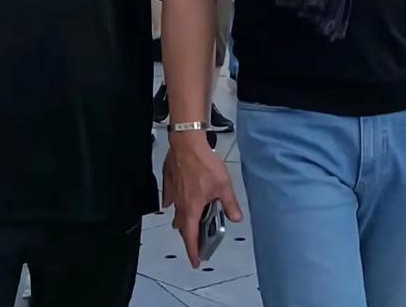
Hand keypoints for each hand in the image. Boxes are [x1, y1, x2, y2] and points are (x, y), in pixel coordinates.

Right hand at [163, 136, 242, 267]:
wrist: (187, 143)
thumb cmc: (204, 164)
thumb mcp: (223, 185)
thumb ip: (229, 204)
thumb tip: (236, 219)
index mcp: (192, 209)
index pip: (191, 237)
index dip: (194, 251)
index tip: (196, 262)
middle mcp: (179, 204)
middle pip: (182, 226)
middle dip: (189, 236)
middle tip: (196, 242)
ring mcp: (172, 193)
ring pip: (176, 212)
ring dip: (182, 220)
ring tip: (189, 222)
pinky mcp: (169, 181)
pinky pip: (170, 197)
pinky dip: (173, 203)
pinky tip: (174, 202)